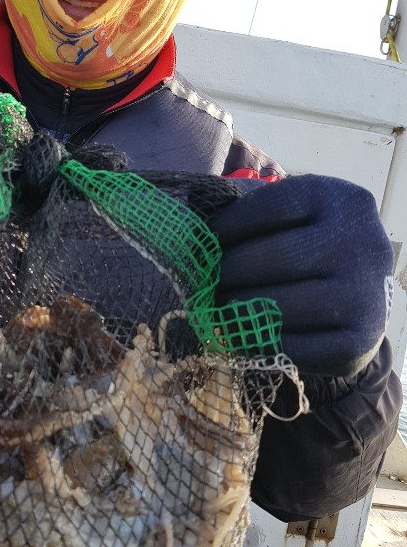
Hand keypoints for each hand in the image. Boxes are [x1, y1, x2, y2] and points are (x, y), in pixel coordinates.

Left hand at [207, 175, 393, 377]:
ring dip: (237, 311)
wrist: (360, 294)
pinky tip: (242, 335)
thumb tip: (182, 222)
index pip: (273, 206)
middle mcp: (361, 243)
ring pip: (281, 307)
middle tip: (201, 282)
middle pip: (276, 258)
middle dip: (228, 272)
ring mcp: (365, 294)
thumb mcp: (290, 216)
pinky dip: (261, 344)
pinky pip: (295, 347)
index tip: (201, 240)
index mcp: (340, 200)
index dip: (228, 225)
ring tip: (215, 308)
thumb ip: (248, 211)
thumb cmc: (306, 244)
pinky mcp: (360, 342)